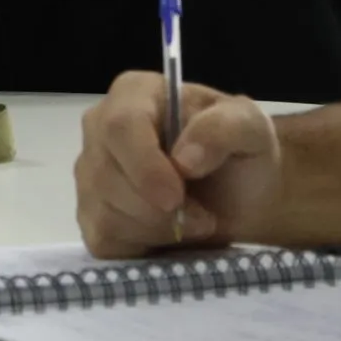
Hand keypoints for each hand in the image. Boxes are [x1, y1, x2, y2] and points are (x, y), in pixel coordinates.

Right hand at [76, 71, 281, 256]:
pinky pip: (103, 240)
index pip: (120, 126)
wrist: (241, 197)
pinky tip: (167, 235)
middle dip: (158, 209)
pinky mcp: (92, 217)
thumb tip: (184, 158)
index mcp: (133, 94)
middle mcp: (100, 128)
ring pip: (105, 213)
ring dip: (157, 229)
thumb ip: (223, 129)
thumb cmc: (240, 154)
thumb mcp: (250, 127)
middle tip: (202, 215)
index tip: (175, 198)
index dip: (144, 166)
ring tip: (191, 221)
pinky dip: (142, 246)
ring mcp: (90, 174)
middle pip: (107, 176)